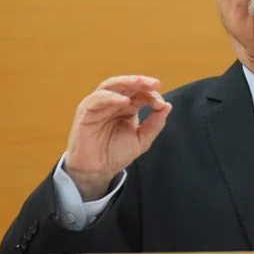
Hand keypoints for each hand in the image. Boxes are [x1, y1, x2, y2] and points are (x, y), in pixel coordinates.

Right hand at [63, 75, 171, 200]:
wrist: (98, 171)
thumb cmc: (116, 153)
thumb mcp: (141, 139)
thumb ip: (154, 123)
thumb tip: (167, 105)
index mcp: (127, 106)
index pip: (140, 93)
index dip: (152, 96)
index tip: (161, 104)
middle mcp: (113, 102)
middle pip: (127, 85)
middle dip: (141, 82)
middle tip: (154, 84)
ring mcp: (99, 105)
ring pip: (111, 86)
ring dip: (126, 83)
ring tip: (139, 83)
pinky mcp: (86, 111)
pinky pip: (97, 99)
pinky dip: (111, 97)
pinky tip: (123, 101)